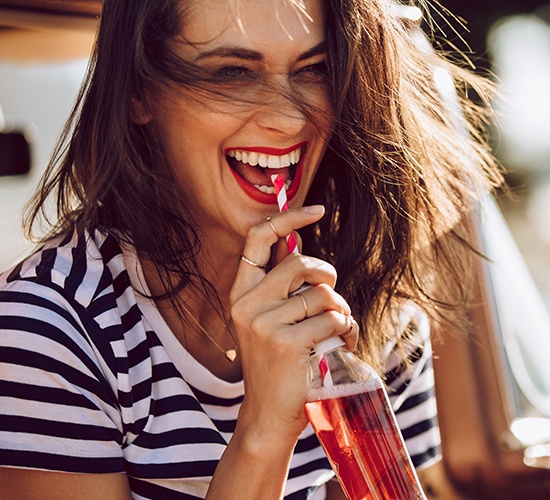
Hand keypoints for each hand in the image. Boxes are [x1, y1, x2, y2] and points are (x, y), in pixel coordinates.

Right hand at [229, 206, 354, 450]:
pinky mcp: (287, 344)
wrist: (268, 414)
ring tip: (337, 331)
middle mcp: (246, 304)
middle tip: (332, 298)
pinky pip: (334, 320)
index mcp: (241, 292)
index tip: (315, 209)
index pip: (258, 238)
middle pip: (302, 262)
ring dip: (341, 311)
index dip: (288, 218)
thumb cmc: (278, 362)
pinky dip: (347, 331)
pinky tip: (340, 346)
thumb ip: (281, 286)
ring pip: (324, 295)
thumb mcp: (268, 319)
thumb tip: (297, 244)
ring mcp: (264, 324)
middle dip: (329, 276)